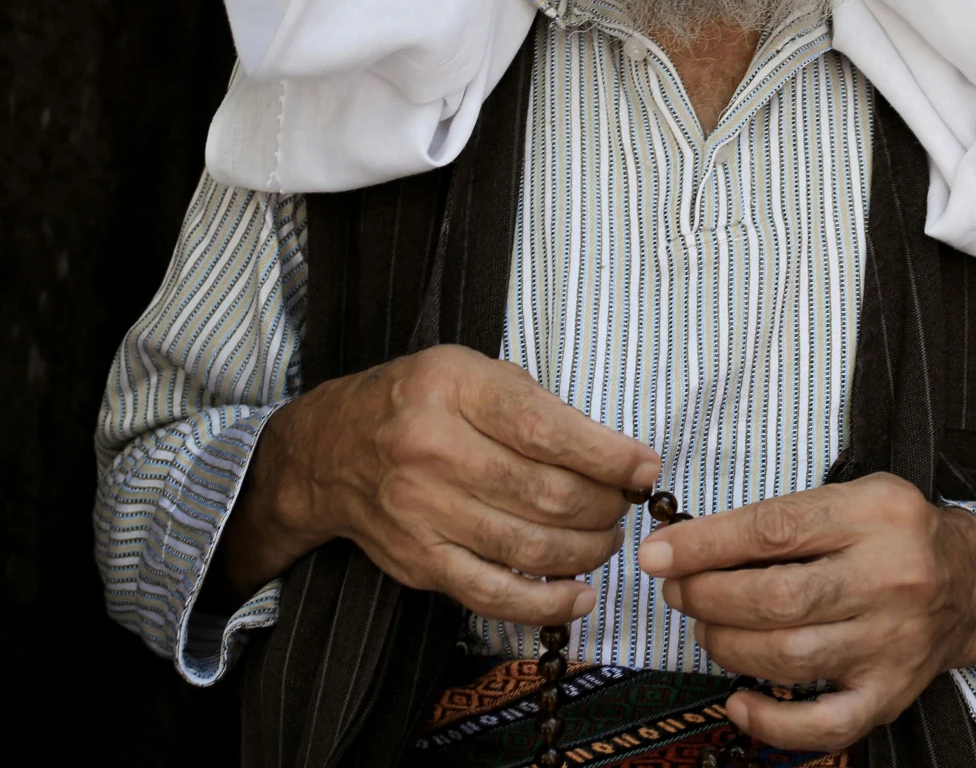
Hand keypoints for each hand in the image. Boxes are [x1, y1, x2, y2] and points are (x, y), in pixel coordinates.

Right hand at [216, 344, 661, 625]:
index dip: (607, 455)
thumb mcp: (471, 373)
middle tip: (623, 505)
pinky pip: (492, 594)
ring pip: (528, 546)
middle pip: (546, 494)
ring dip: (587, 551)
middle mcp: (431, 449)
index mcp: (451, 389)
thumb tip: (617, 458)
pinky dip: (545, 602)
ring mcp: (420, 511)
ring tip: (607, 540)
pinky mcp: (418, 562)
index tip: (645, 467)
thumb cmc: (419, 403)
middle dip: (604, 506)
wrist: (330, 450)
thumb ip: (537, 407)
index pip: (546, 429)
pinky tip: (579, 595)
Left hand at [638, 474, 975, 750]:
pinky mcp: (891, 693)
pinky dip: (771, 721)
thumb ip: (786, 517)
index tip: (659, 555)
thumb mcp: (855, 495)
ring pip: (790, 657)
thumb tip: (694, 546)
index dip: (705, 545)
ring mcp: (891, 643)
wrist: (972, 584)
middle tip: (679, 592)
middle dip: (709, 597)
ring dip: (727, 645)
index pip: (774, 531)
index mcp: (874, 515)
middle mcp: (888, 579)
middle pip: (778, 598)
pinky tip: (738, 700)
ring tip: (706, 628)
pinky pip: (825, 723)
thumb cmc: (895, 535)